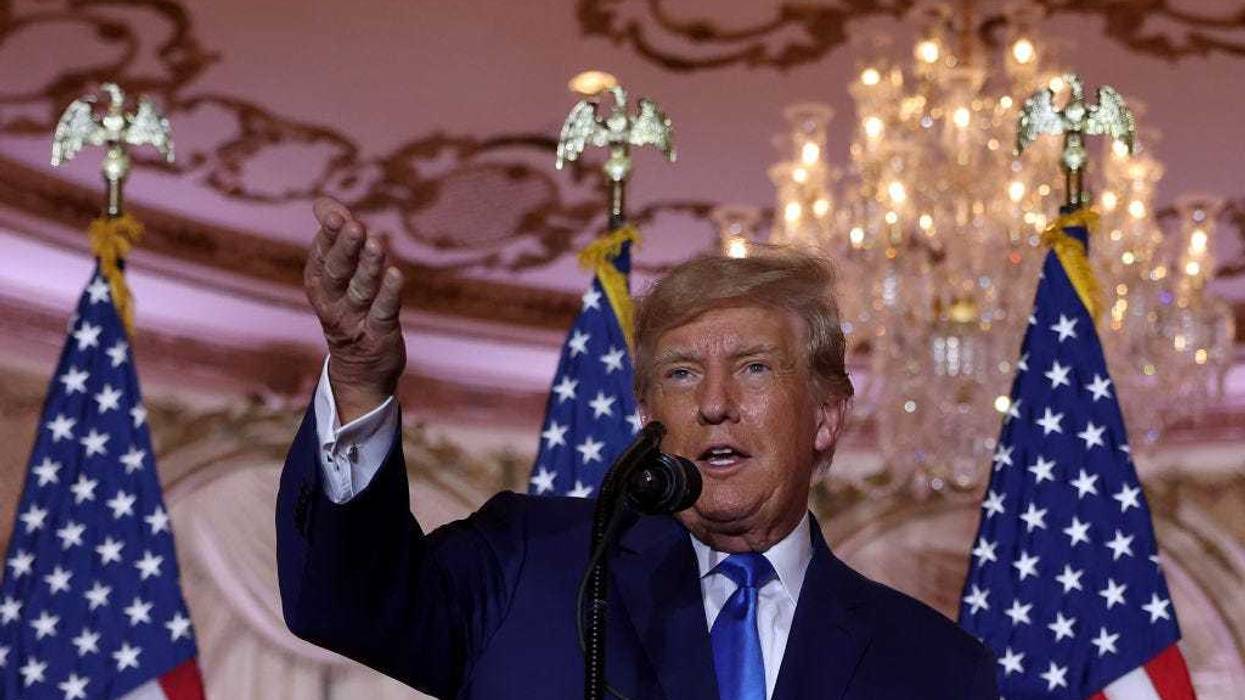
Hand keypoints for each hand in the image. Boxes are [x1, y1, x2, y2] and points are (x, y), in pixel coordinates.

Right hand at [304, 196, 405, 422]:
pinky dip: (390, 294)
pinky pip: (384, 312)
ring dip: (368, 267)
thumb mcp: (337, 277)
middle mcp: (333, 304)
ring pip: (361, 291)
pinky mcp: (380, 335)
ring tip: (375, 243)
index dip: (328, 237)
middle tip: (352, 224)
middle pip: (337, 273)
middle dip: (344, 249)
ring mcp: (356, 321)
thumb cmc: (349, 312)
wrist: (359, 371)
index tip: (335, 214)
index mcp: (320, 287)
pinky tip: (397, 274)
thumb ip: (334, 239)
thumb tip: (322, 202)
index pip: (321, 258)